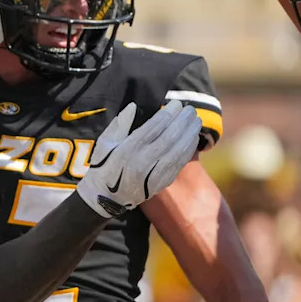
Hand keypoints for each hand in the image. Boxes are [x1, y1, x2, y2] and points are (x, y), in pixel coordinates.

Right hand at [76, 100, 200, 216]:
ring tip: (196, 121)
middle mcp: (143, 161)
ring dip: (190, 134)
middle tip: (190, 110)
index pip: (155, 126)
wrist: (106, 197)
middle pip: (170, 137)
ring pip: (178, 150)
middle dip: (183, 121)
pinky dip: (188, 149)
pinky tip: (193, 138)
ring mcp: (155, 173)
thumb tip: (133, 106)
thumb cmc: (104, 165)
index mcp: (129, 148)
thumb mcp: (105, 142)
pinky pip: (179, 163)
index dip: (168, 113)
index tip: (176, 104)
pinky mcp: (162, 182)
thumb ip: (120, 124)